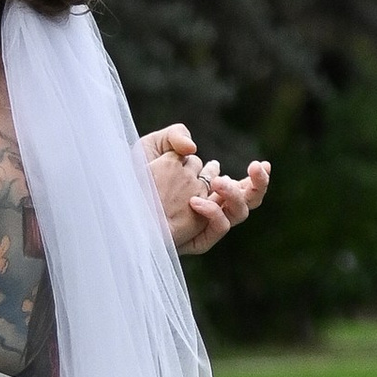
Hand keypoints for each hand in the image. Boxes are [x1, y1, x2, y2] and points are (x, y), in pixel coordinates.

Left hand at [142, 123, 271, 258]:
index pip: (242, 184)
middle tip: (255, 167)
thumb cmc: (131, 178)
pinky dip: (212, 212)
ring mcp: (205, 224)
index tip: (261, 163)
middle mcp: (211, 206)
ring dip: (235, 194)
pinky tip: (194, 201)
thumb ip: (175, 136)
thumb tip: (194, 148)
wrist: (115, 204)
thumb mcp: (151, 149)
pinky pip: (218, 228)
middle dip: (259, 184)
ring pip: (238, 214)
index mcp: (207, 187)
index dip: (258, 175)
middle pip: (249, 200)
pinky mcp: (196, 240)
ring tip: (217, 180)